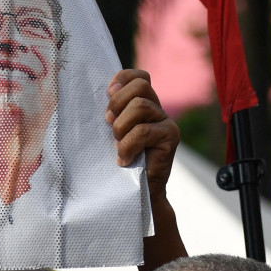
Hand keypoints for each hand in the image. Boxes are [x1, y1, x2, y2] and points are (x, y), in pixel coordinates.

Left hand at [106, 69, 178, 196]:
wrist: (136, 193)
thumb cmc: (117, 162)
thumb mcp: (110, 132)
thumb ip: (110, 113)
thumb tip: (99, 93)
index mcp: (143, 104)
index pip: (139, 76)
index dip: (123, 78)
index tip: (107, 93)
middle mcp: (157, 109)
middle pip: (141, 85)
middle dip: (118, 102)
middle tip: (109, 123)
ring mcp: (166, 122)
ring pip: (140, 106)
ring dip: (121, 127)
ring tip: (118, 145)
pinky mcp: (171, 137)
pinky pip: (144, 130)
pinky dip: (128, 146)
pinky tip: (125, 160)